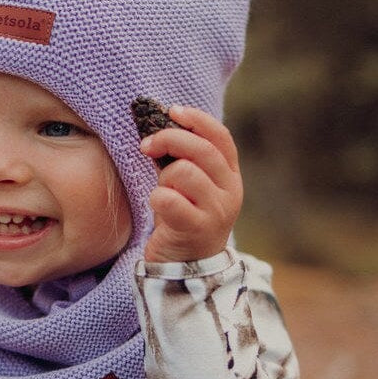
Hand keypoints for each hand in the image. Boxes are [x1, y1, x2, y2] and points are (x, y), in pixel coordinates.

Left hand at [139, 106, 242, 262]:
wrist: (188, 268)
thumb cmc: (184, 219)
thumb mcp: (190, 187)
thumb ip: (182, 159)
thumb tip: (157, 126)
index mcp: (230, 176)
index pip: (221, 137)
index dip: (197, 119)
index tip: (172, 110)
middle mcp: (229, 192)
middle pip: (202, 150)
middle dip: (169, 139)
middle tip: (146, 145)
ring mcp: (216, 212)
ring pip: (184, 172)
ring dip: (164, 177)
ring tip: (163, 191)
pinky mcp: (197, 229)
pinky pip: (169, 200)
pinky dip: (156, 199)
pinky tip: (158, 208)